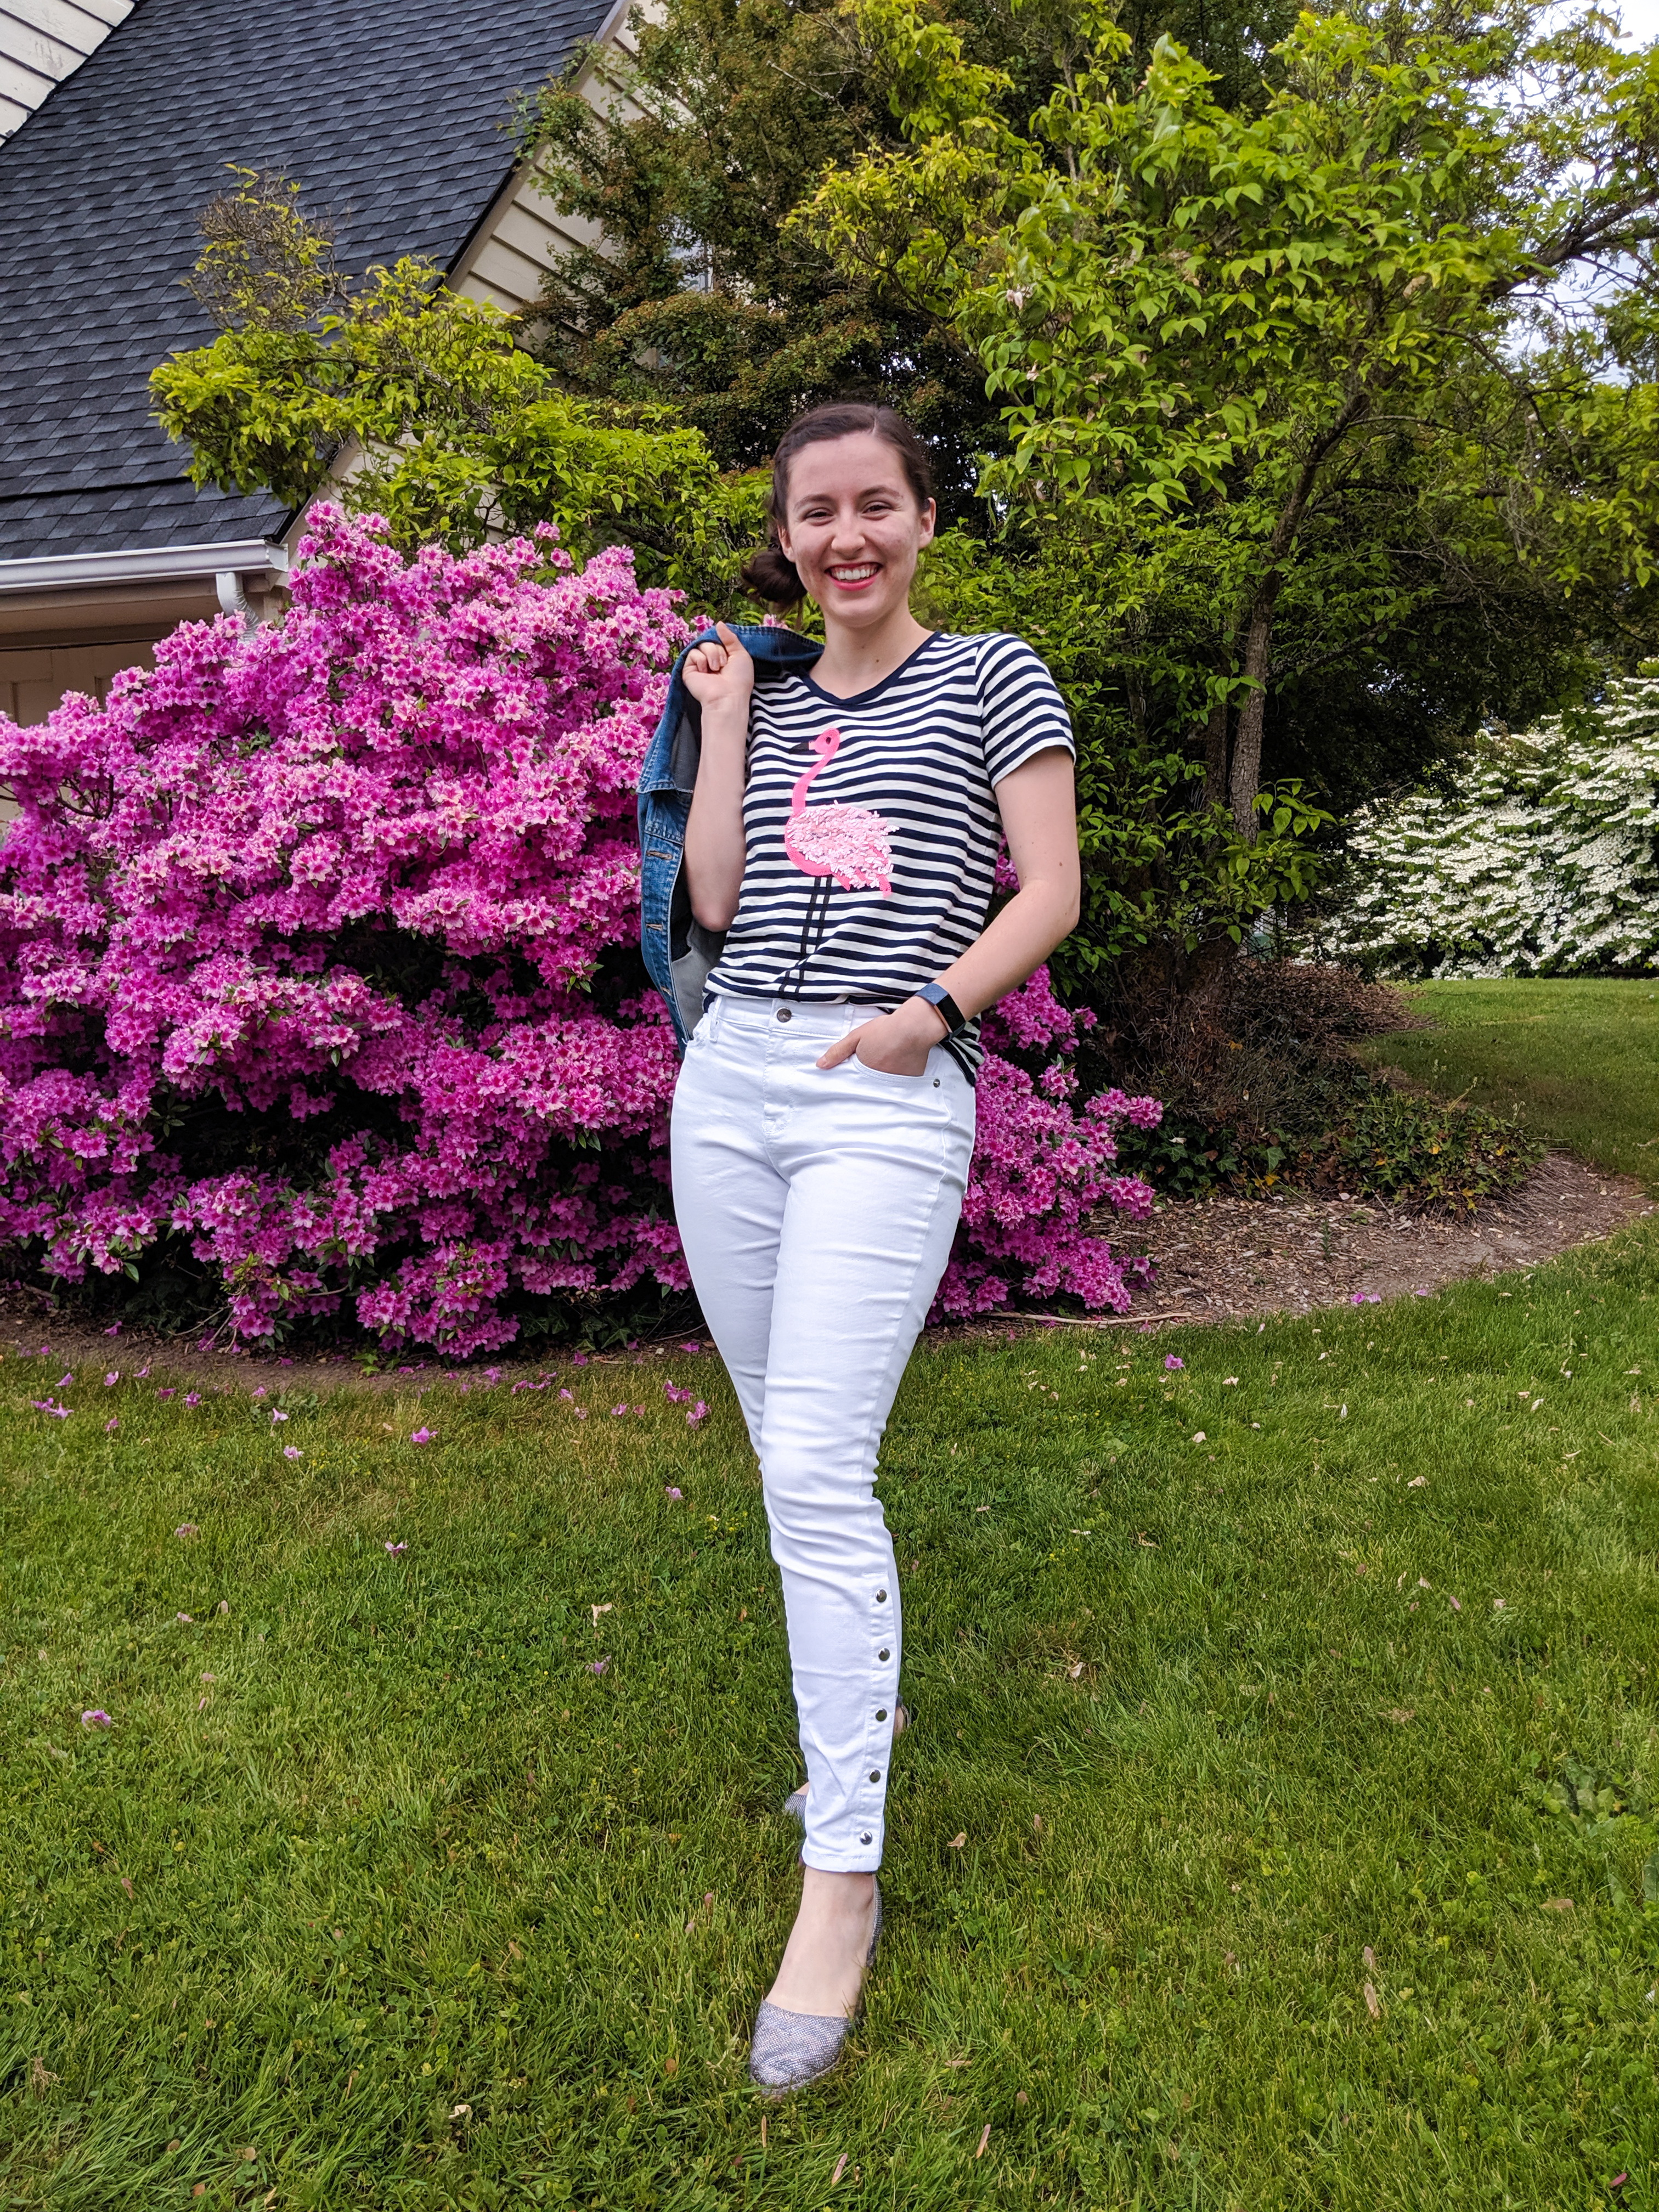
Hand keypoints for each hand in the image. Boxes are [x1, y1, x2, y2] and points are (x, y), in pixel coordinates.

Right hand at [682, 622, 753, 718]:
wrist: (728, 696)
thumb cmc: (739, 679)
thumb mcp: (740, 653)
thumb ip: (730, 637)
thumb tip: (719, 623)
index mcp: (723, 658)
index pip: (719, 640)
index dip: (724, 642)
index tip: (730, 653)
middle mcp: (710, 661)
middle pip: (710, 640)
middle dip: (719, 650)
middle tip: (724, 665)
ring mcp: (699, 665)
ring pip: (702, 644)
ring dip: (712, 654)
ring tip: (716, 669)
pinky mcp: (688, 670)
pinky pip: (693, 653)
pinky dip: (701, 660)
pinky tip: (705, 671)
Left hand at [817, 999, 947, 1076]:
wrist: (914, 1027)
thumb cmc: (885, 1030)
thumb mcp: (856, 1037)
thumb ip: (838, 1052)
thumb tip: (820, 1065)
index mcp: (864, 1072)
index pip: (855, 1082)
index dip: (856, 1075)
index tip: (858, 1069)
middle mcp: (879, 1081)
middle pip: (871, 1083)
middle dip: (871, 1074)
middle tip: (876, 1060)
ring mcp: (896, 1082)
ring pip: (886, 1082)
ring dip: (885, 1074)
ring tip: (889, 1060)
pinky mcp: (910, 1079)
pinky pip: (901, 1080)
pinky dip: (900, 1073)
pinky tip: (900, 1061)